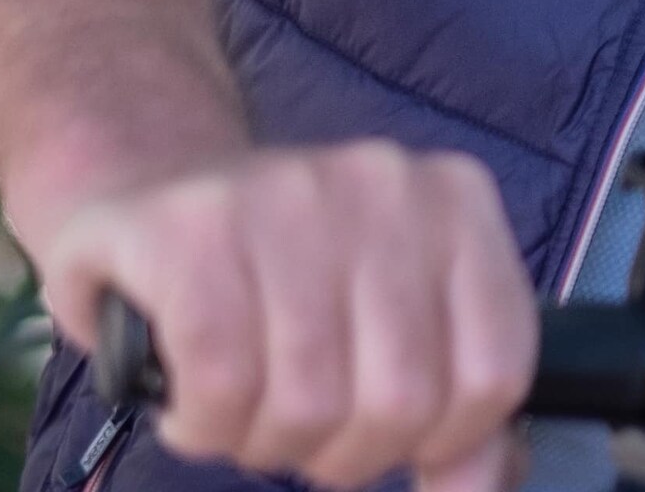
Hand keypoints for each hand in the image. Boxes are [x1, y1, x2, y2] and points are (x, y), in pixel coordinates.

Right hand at [35, 140, 537, 491]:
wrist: (151, 194)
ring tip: (242, 410)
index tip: (383, 435)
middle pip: (400, 401)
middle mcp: (384, 184)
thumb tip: (481, 487)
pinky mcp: (191, 226)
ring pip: (308, 403)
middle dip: (341, 454)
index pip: (493, 374)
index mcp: (457, 204)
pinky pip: (220, 383)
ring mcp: (287, 192)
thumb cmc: (284, 281)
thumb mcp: (390, 323)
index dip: (436, 442)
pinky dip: (203, 427)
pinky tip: (190, 406)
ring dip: (263, 443)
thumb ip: (455, 406)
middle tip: (298, 428)